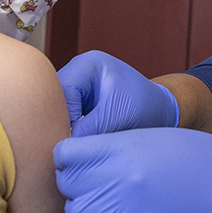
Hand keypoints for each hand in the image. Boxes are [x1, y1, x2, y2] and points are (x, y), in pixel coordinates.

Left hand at [53, 127, 211, 212]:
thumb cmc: (192, 157)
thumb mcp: (147, 137)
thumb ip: (109, 148)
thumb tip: (74, 166)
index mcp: (119, 148)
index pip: (63, 154)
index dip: (69, 157)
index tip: (80, 160)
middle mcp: (114, 179)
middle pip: (66, 184)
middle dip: (77, 182)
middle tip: (99, 182)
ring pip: (76, 212)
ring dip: (88, 207)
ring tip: (114, 201)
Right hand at [57, 50, 178, 136]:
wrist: (159, 109)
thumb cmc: (144, 107)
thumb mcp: (117, 117)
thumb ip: (89, 130)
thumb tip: (62, 147)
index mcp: (88, 64)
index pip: (62, 91)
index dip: (63, 117)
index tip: (70, 142)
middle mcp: (77, 70)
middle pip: (53, 97)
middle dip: (58, 122)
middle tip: (65, 146)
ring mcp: (75, 83)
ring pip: (55, 107)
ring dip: (60, 126)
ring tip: (69, 146)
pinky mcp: (76, 99)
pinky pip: (61, 114)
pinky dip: (65, 128)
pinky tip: (72, 143)